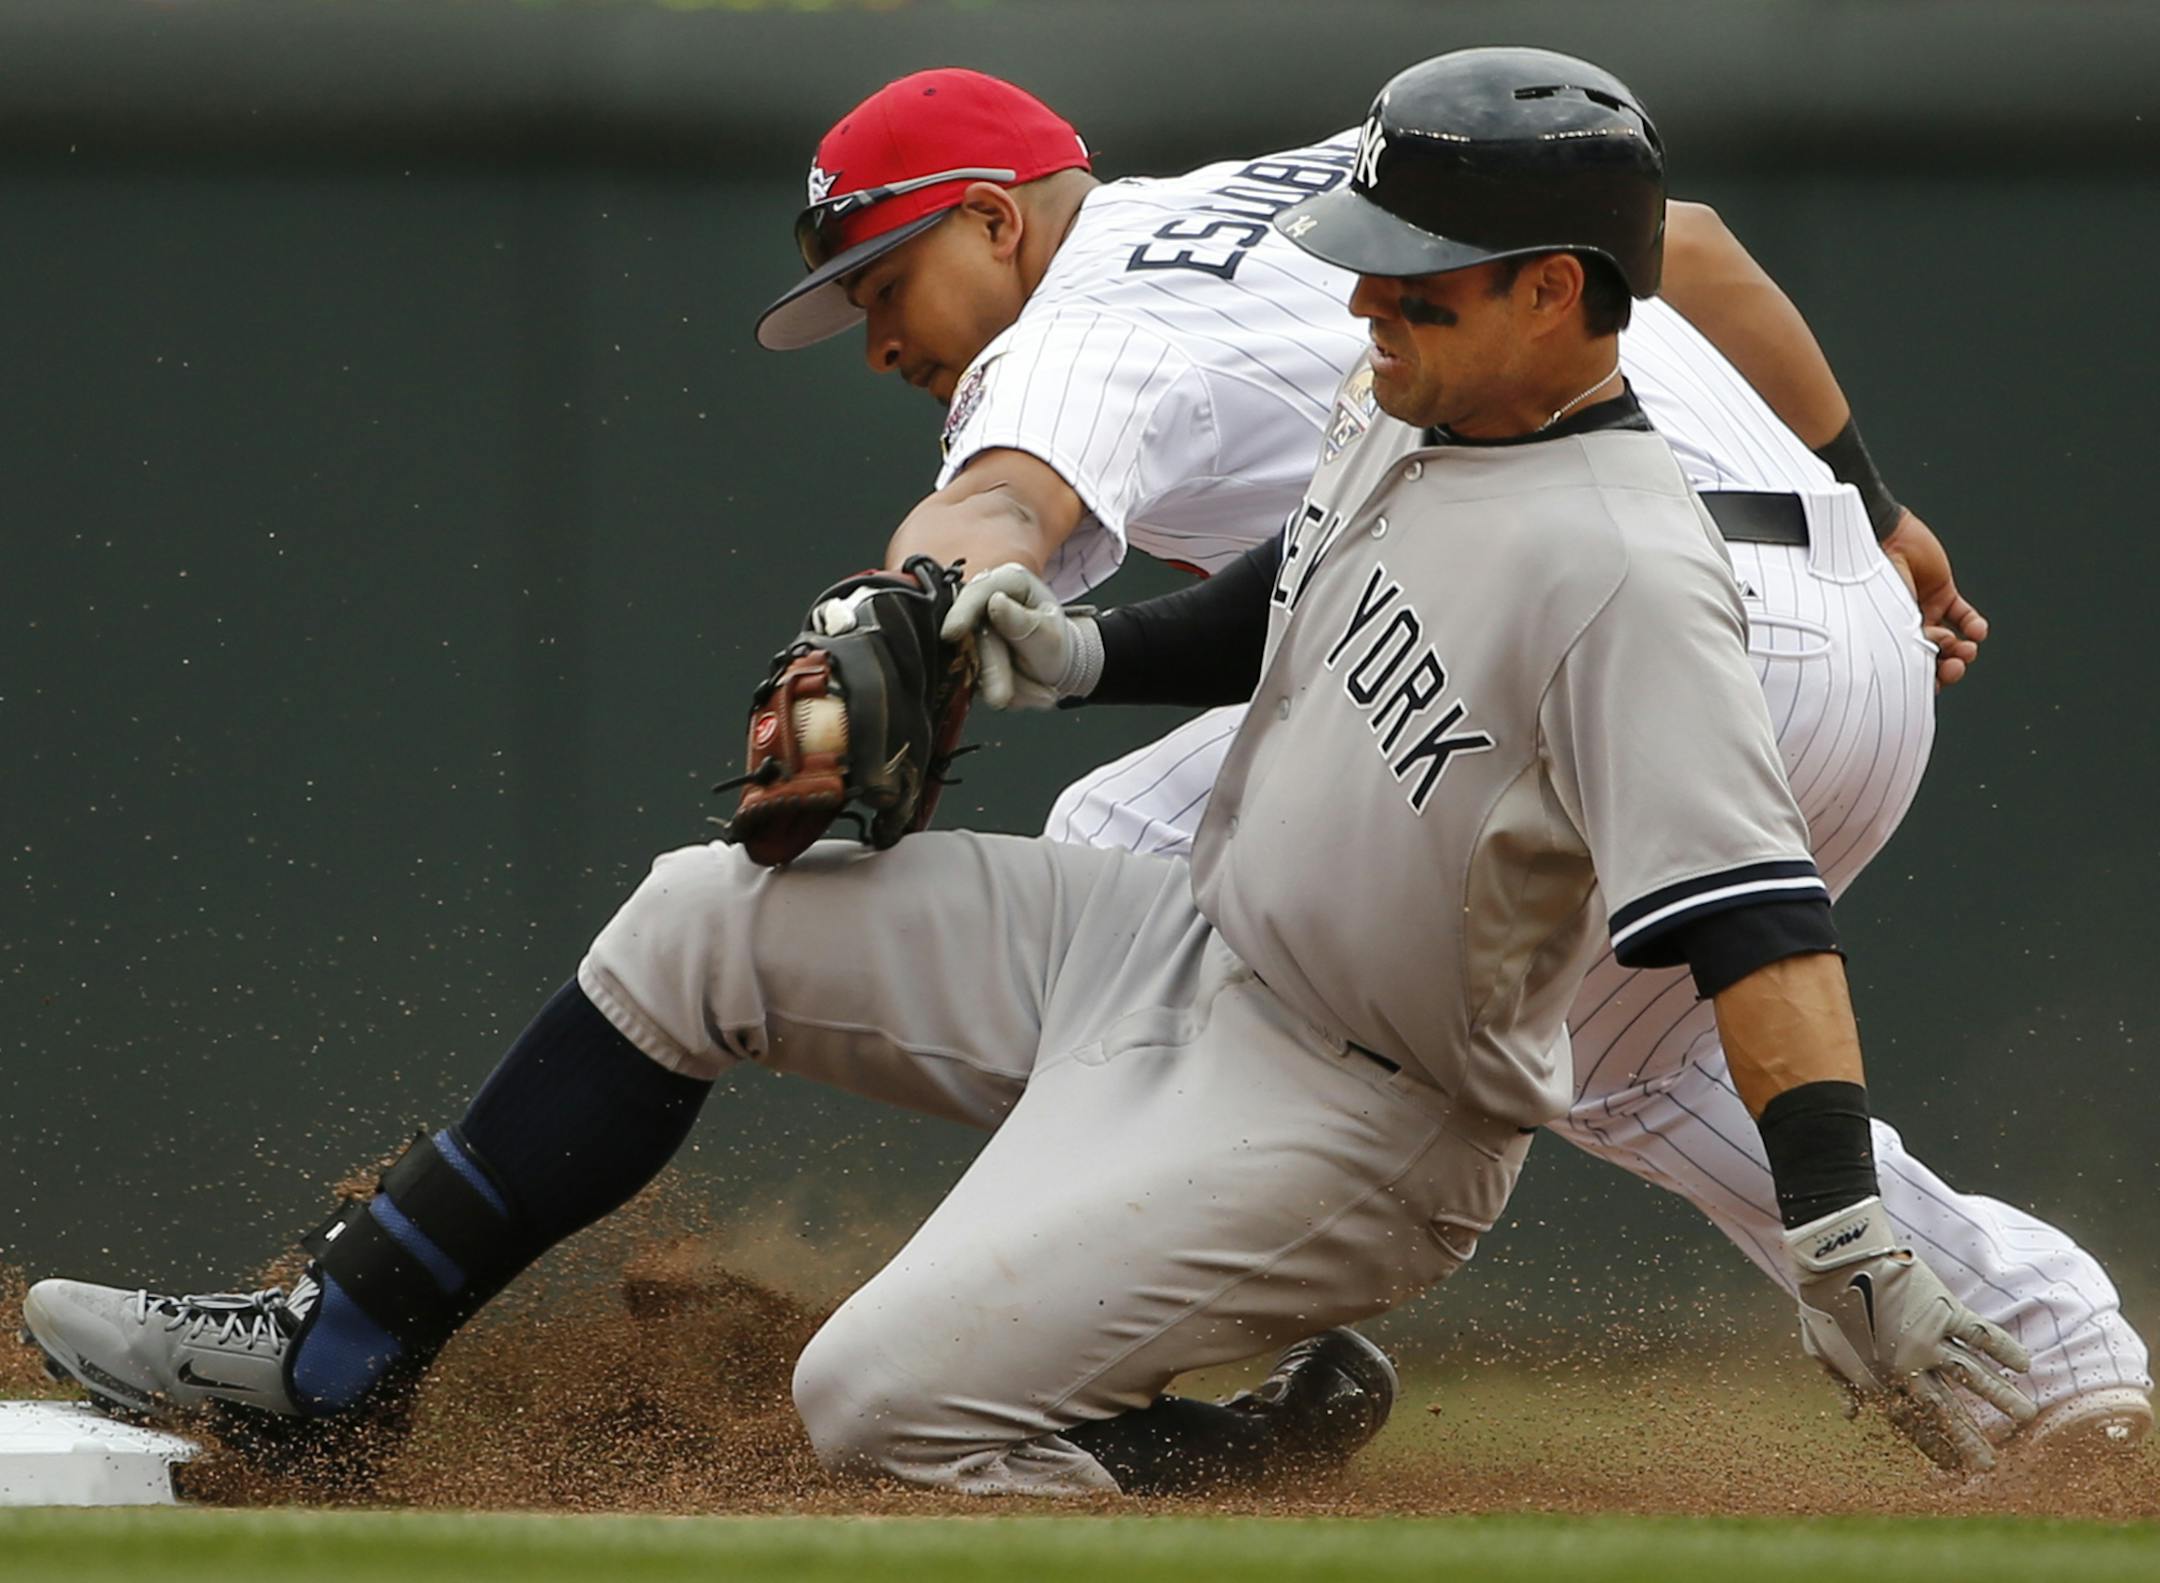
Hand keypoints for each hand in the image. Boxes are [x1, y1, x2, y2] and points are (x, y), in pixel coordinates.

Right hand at [941, 563, 1101, 710]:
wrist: (1054, 666)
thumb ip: (1025, 624)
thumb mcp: (1050, 636)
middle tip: (1002, 697)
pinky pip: (975, 678)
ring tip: (1043, 693)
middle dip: (991, 670)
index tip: (952, 633)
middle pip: (973, 634)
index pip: (978, 590)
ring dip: (1004, 685)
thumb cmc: (1052, 642)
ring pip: (972, 662)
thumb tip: (996, 603)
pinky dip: (1005, 692)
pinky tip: (1031, 691)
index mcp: (1010, 581)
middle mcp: (984, 601)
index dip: (962, 612)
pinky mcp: (965, 654)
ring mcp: (971, 628)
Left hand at [1786, 1197, 2034, 1471]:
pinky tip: (2024, 1364)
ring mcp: (1929, 1337)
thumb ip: (1838, 1384)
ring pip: (1973, 1375)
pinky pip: (1980, 1333)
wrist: (1832, 1259)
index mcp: (1878, 1377)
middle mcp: (1909, 1365)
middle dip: (1969, 1439)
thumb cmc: (1820, 1302)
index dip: (1933, 1445)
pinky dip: (2003, 1348)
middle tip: (1990, 1465)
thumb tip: (1852, 1414)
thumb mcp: (1819, 1348)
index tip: (1953, 1468)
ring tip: (2026, 1416)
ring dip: (2000, 1396)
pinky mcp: (1943, 1308)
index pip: (1911, 1422)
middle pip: (1945, 1409)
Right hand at [1881, 509, 1986, 688]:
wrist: (1883, 540)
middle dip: (1948, 667)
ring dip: (1963, 649)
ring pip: (1951, 640)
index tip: (1935, 685)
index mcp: (1885, 638)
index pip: (1909, 667)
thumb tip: (1931, 672)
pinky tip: (1977, 630)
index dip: (1925, 680)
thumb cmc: (1871, 579)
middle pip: (1933, 657)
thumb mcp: (1886, 622)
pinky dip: (1974, 625)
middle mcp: (1905, 628)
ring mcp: (1925, 610)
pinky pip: (1963, 614)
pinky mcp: (1942, 592)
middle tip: (1955, 666)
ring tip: (1966, 647)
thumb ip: (1908, 648)